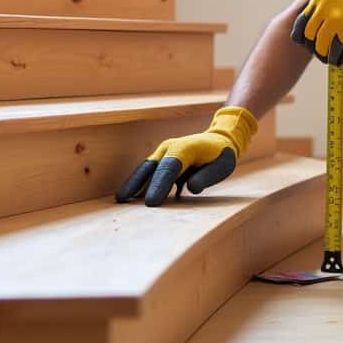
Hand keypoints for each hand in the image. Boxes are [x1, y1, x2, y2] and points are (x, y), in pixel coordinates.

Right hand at [115, 106, 258, 205]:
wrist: (219, 138)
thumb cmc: (221, 155)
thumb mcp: (222, 166)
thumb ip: (206, 177)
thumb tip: (190, 189)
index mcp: (184, 149)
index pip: (168, 169)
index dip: (158, 187)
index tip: (150, 204)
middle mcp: (170, 148)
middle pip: (149, 167)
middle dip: (135, 183)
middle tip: (121, 200)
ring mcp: (164, 152)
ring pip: (145, 168)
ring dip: (133, 182)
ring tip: (120, 199)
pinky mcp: (163, 159)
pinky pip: (149, 171)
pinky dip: (139, 182)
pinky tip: (132, 196)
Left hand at [291, 0, 342, 63]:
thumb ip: (321, 6)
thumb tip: (309, 28)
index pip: (300, 23)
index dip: (301, 37)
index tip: (307, 43)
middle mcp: (323, 9)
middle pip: (308, 36)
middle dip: (313, 48)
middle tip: (320, 53)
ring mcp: (334, 21)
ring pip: (320, 47)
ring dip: (324, 56)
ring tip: (330, 60)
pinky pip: (336, 51)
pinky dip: (337, 59)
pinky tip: (339, 61)